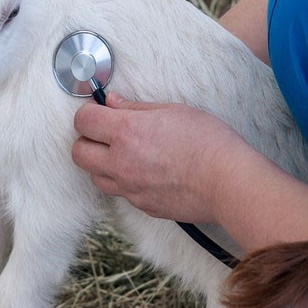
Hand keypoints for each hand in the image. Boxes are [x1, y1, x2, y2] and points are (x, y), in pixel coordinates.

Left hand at [72, 92, 248, 222]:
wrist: (228, 182)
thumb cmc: (207, 141)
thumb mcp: (172, 111)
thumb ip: (135, 108)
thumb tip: (112, 102)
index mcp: (126, 132)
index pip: (83, 121)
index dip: (89, 113)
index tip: (99, 111)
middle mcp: (120, 162)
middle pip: (78, 152)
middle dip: (87, 139)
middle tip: (105, 132)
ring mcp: (129, 188)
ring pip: (94, 177)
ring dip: (100, 164)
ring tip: (123, 154)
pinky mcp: (141, 205)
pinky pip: (119, 193)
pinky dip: (123, 181)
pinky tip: (143, 171)